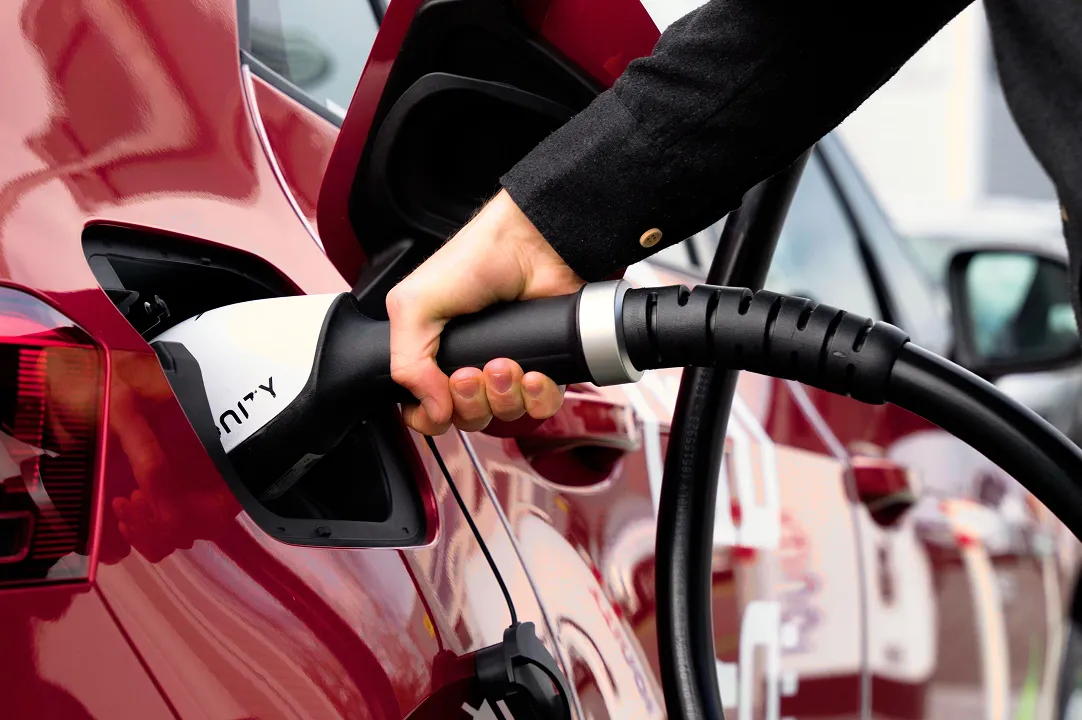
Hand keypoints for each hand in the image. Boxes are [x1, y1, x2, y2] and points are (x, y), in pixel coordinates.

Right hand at [387, 190, 583, 434]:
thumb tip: (431, 410)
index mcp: (432, 355)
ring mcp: (508, 370)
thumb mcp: (413, 305)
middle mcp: (470, 367)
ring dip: (503, 396)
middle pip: (466, 419)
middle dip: (469, 401)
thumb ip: (407, 363)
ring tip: (504, 361)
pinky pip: (542, 406)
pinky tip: (533, 372)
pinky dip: (538, 397)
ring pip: (504, 416)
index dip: (431, 417)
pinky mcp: (546, 367)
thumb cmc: (473, 262)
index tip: (439, 399)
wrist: (531, 245)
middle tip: (472, 370)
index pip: (425, 411)